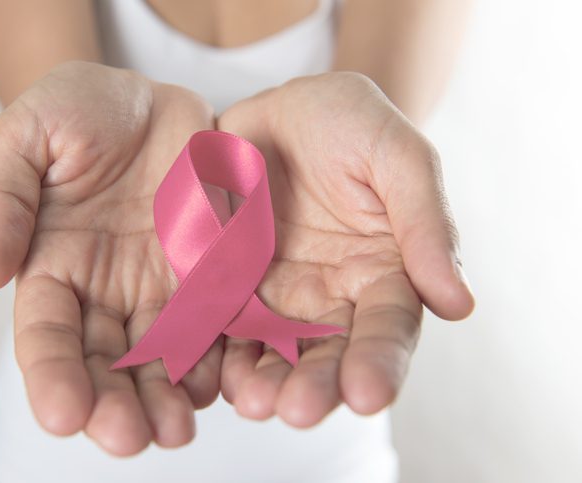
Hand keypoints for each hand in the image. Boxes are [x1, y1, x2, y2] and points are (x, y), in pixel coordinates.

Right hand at [0, 61, 216, 454]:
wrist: (152, 98)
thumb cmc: (79, 110)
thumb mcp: (26, 136)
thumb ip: (2, 201)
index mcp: (53, 267)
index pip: (47, 335)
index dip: (53, 375)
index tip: (64, 413)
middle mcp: (107, 291)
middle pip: (106, 362)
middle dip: (115, 404)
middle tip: (130, 438)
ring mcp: (162, 288)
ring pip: (163, 356)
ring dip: (167, 398)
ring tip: (177, 429)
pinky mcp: (212, 276)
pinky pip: (218, 324)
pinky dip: (219, 358)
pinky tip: (223, 385)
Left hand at [217, 72, 474, 426]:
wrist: (280, 109)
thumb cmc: (348, 122)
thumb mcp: (395, 155)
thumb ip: (425, 223)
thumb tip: (458, 304)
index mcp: (382, 272)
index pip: (386, 328)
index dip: (379, 362)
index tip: (368, 395)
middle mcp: (330, 297)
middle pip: (327, 354)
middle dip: (315, 386)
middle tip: (297, 410)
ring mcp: (275, 295)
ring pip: (272, 351)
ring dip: (264, 381)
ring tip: (252, 400)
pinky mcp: (227, 285)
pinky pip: (220, 323)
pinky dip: (217, 350)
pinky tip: (211, 371)